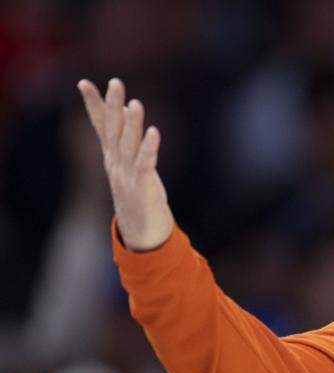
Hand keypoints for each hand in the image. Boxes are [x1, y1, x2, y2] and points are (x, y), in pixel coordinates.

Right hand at [77, 78, 173, 250]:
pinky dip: (150, 147)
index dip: (94, 104)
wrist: (142, 233)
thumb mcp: (130, 165)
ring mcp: (127, 174)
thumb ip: (127, 140)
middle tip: (115, 82)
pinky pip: (146, 163)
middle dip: (112, 105)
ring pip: (129, 144)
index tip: (83, 82)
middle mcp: (116, 162)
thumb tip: (127, 110)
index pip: (101, 126)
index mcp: (112, 156)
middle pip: (113, 129)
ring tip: (135, 103)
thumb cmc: (139, 196)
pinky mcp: (143, 185)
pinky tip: (154, 131)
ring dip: (132, 123)